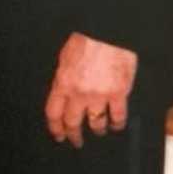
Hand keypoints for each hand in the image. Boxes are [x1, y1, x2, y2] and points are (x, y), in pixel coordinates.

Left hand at [44, 32, 136, 146]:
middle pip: (73, 122)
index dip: (55, 128)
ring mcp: (99, 95)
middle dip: (74, 134)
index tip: (58, 135)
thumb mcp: (64, 58)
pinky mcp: (119, 93)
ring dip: (97, 129)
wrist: (107, 32)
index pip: (54, 113)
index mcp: (62, 82)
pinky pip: (118, 116)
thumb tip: (62, 93)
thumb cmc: (86, 40)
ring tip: (98, 131)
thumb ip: (63, 78)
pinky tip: (116, 125)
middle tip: (76, 141)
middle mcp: (79, 93)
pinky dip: (117, 123)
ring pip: (96, 123)